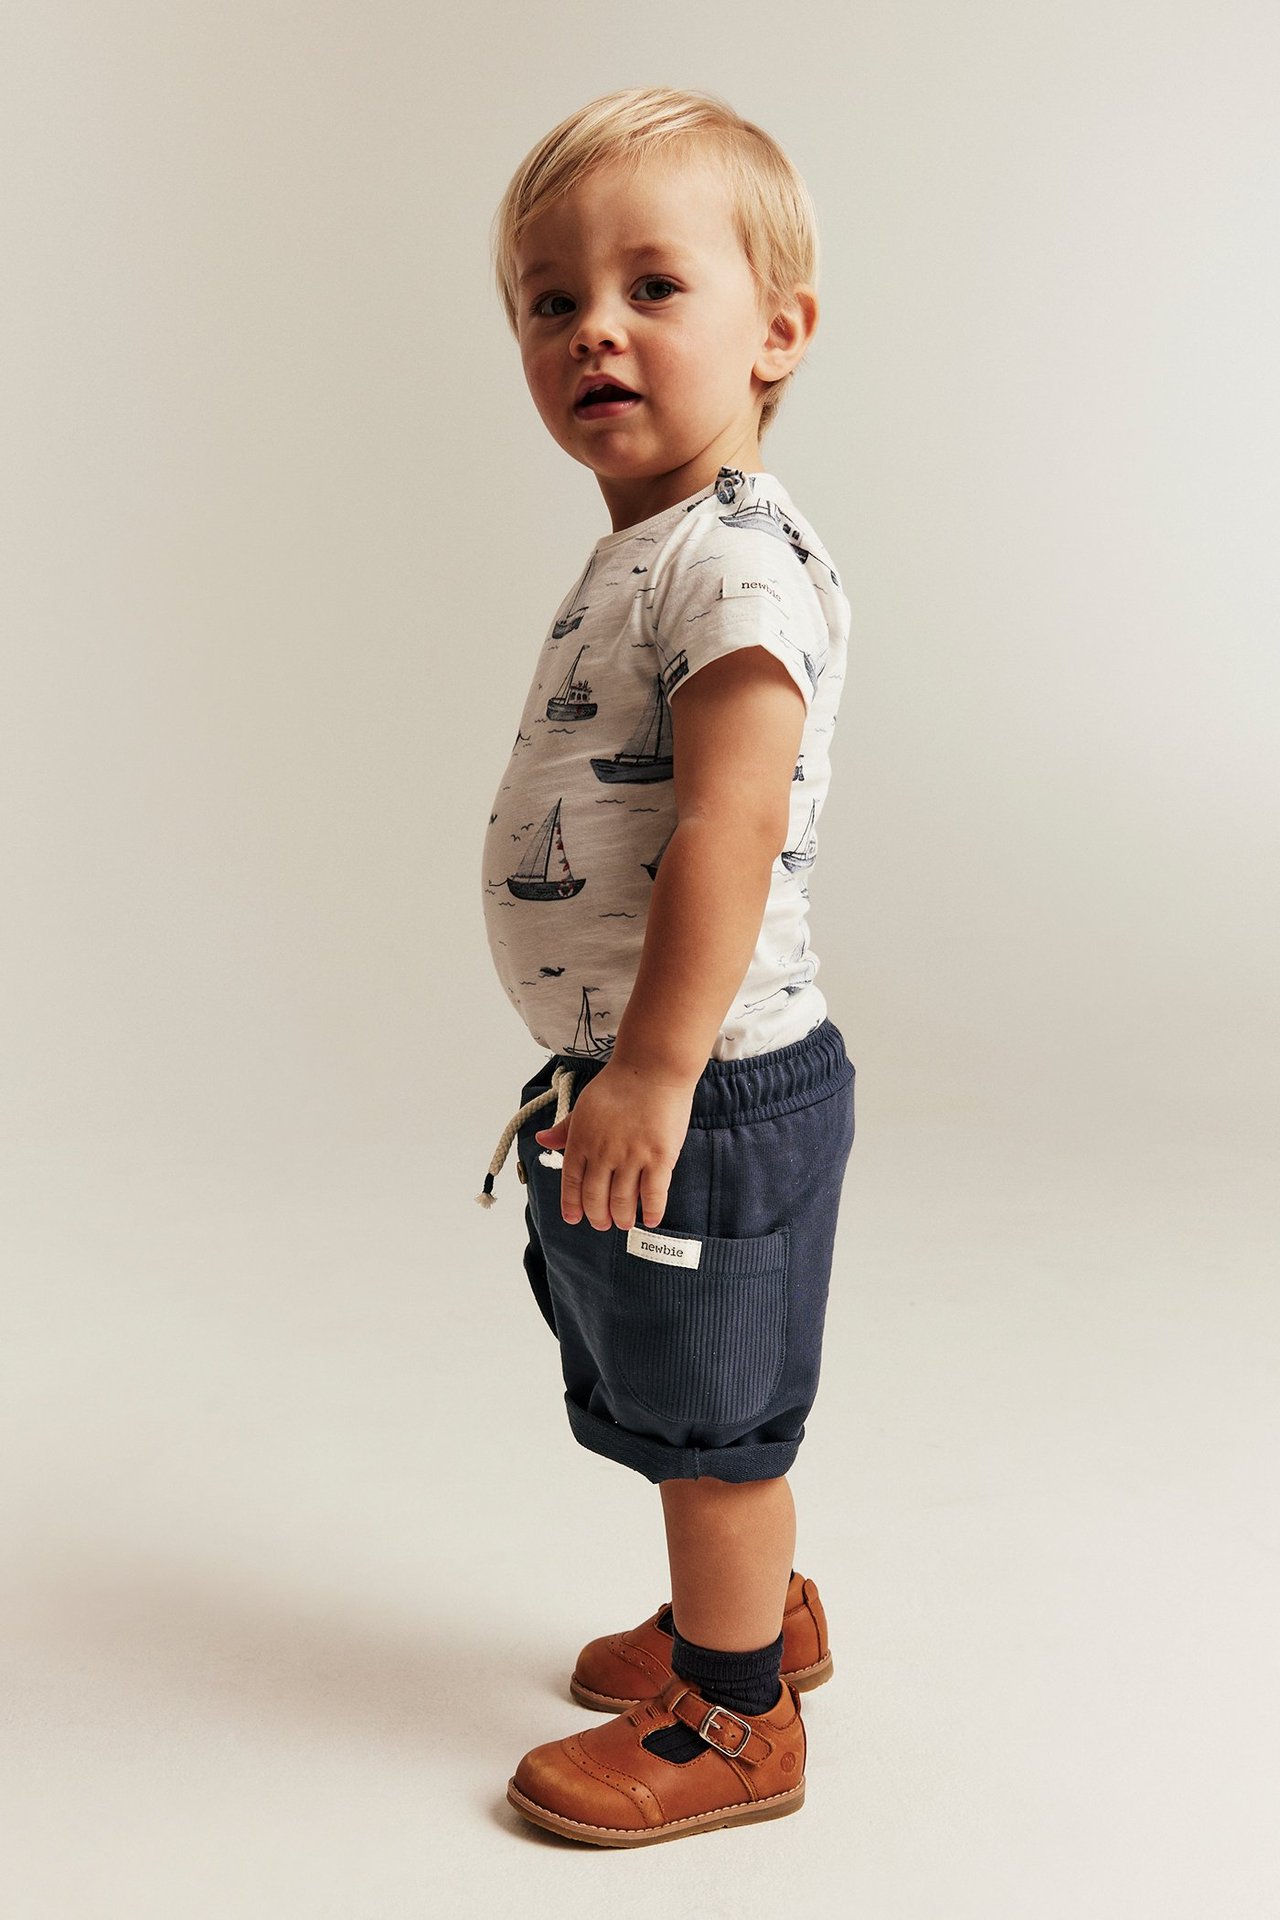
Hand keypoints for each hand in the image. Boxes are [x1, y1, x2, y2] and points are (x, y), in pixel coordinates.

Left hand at [534, 1060, 696, 1230]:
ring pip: (623, 1201)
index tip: (574, 1218)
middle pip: (596, 1197)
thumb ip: (565, 1129)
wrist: (652, 1068)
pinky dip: (651, 1211)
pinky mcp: (659, 1157)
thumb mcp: (584, 1106)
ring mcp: (631, 1156)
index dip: (572, 1204)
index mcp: (581, 1140)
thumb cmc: (619, 1085)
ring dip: (623, 1217)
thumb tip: (542, 1139)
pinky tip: (650, 1218)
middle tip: (603, 1224)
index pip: (572, 1182)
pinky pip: (653, 1194)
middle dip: (598, 1216)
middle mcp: (603, 1152)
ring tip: (625, 1223)